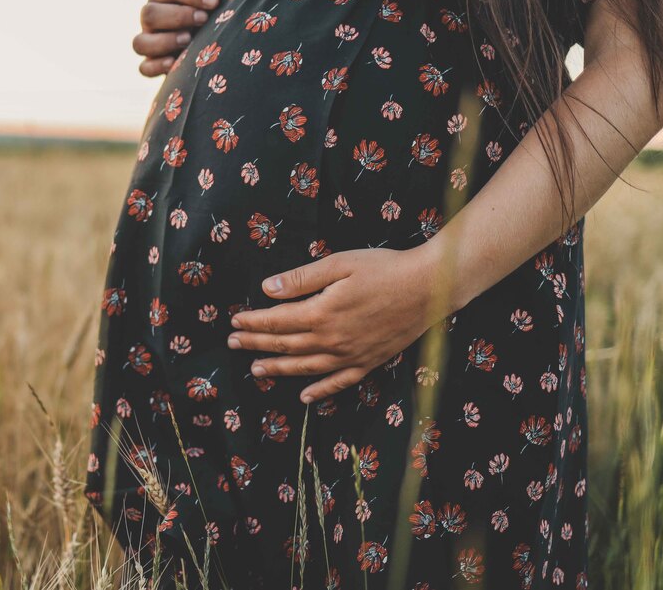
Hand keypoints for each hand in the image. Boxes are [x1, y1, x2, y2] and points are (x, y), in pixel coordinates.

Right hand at [134, 0, 218, 76]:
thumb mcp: (208, 3)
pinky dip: (157, 66)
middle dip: (178, 16)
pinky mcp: (149, 63)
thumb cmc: (205, 15)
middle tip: (202, 19)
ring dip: (164, 41)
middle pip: (149, 14)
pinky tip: (173, 63)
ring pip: (140, 42)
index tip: (213, 2)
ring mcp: (146, 41)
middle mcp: (149, 17)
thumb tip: (213, 0)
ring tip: (188, 40)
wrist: (204, 42)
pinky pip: (144, 68)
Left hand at [227, 245, 453, 403]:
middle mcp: (332, 339)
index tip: (234, 321)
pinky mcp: (369, 362)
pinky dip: (320, 392)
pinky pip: (339, 383)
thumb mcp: (339, 264)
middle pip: (286, 345)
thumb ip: (302, 278)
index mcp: (322, 312)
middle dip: (256, 344)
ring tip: (255, 370)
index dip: (253, 322)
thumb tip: (267, 289)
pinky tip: (305, 398)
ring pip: (306, 367)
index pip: (277, 320)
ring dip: (278, 369)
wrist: (430, 287)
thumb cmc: (384, 268)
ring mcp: (350, 355)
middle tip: (233, 344)